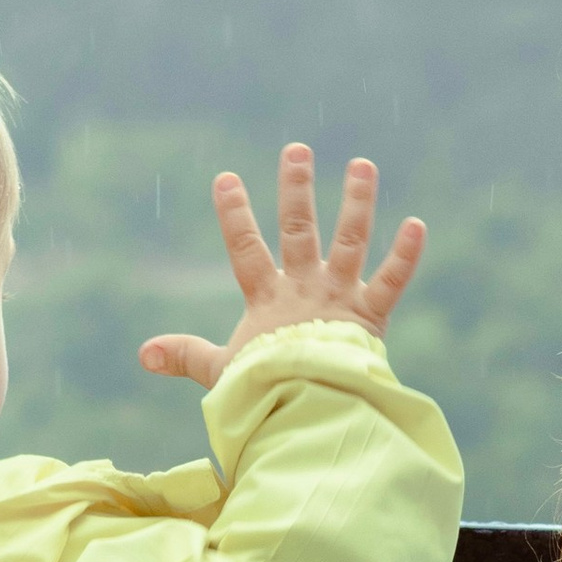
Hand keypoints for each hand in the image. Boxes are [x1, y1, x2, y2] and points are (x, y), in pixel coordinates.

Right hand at [141, 145, 423, 390]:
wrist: (307, 412)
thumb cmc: (263, 395)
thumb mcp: (221, 372)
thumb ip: (186, 356)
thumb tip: (142, 353)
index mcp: (267, 301)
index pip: (245, 249)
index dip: (234, 214)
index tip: (226, 178)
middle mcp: (304, 289)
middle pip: (298, 230)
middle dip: (296, 189)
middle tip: (298, 150)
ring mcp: (339, 299)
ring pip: (350, 241)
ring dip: (357, 202)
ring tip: (363, 165)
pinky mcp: (370, 317)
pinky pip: (392, 281)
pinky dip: (406, 255)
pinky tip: (418, 225)